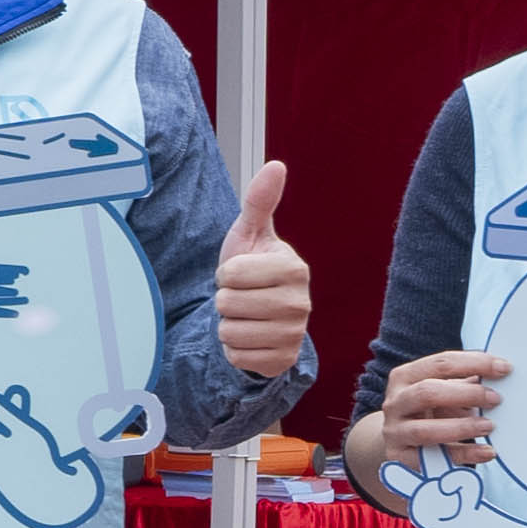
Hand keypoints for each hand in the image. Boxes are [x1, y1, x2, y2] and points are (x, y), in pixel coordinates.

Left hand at [214, 158, 309, 376]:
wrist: (260, 315)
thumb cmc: (252, 271)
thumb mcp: (250, 235)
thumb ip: (259, 202)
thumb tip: (276, 165)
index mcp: (294, 268)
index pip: (229, 275)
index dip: (226, 275)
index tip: (242, 274)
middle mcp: (301, 304)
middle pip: (227, 304)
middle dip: (225, 300)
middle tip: (243, 297)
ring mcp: (295, 335)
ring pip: (229, 332)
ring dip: (228, 325)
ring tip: (246, 316)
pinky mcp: (283, 362)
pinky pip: (236, 357)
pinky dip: (234, 350)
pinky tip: (250, 338)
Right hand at [363, 347, 505, 478]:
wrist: (402, 440)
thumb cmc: (430, 410)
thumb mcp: (443, 390)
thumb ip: (466, 382)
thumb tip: (501, 373)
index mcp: (405, 377)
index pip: (440, 364)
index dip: (474, 364)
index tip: (504, 368)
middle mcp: (395, 402)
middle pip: (427, 393)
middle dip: (466, 395)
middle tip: (496, 399)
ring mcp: (395, 431)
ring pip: (425, 430)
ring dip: (462, 427)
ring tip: (489, 426)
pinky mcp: (401, 458)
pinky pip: (435, 459)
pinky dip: (464, 455)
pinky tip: (487, 451)